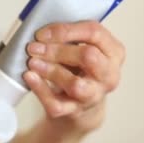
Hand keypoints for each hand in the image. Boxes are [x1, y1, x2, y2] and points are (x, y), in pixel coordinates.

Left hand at [23, 21, 125, 135]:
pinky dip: (41, 90)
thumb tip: (41, 33)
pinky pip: (57, 103)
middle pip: (88, 56)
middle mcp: (109, 75)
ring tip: (32, 62)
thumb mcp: (81, 49)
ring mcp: (94, 95)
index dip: (65, 31)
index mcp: (113, 52)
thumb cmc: (79, 70)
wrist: (82, 107)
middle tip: (34, 48)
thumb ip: (69, 38)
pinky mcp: (76, 112)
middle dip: (57, 50)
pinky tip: (29, 77)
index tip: (42, 33)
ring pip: (75, 83)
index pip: (94, 32)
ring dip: (50, 71)